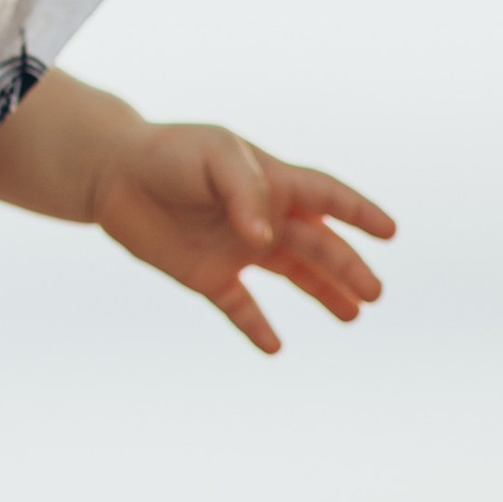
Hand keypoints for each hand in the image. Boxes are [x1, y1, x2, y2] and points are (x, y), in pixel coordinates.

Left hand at [90, 122, 394, 356]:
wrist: (112, 173)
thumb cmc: (170, 154)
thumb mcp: (215, 156)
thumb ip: (246, 193)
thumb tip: (264, 239)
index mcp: (272, 182)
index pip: (327, 197)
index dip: (359, 212)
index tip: (390, 232)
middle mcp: (262, 218)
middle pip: (317, 244)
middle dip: (347, 267)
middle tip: (375, 292)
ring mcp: (237, 248)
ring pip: (292, 275)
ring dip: (322, 294)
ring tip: (353, 315)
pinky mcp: (207, 275)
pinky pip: (241, 306)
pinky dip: (258, 327)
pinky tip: (275, 347)